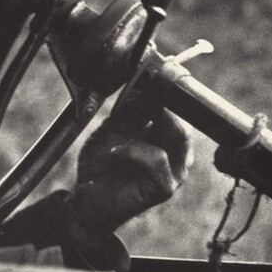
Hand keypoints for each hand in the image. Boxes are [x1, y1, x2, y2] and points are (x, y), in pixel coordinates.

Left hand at [70, 91, 191, 235]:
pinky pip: (158, 159)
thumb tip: (145, 84)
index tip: (153, 75)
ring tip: (122, 129)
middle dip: (161, 104)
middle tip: (141, 95)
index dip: (169, 92)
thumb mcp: (113, 128)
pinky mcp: (164, 187)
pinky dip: (134, 150)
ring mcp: (174, 172)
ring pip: (179, 136)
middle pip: (184, 120)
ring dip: (149, 124)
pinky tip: (116, 151)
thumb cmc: (102, 163)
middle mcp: (177, 154)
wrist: (88, 196)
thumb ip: (131, 110)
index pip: (179, 110)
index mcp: (167, 137)